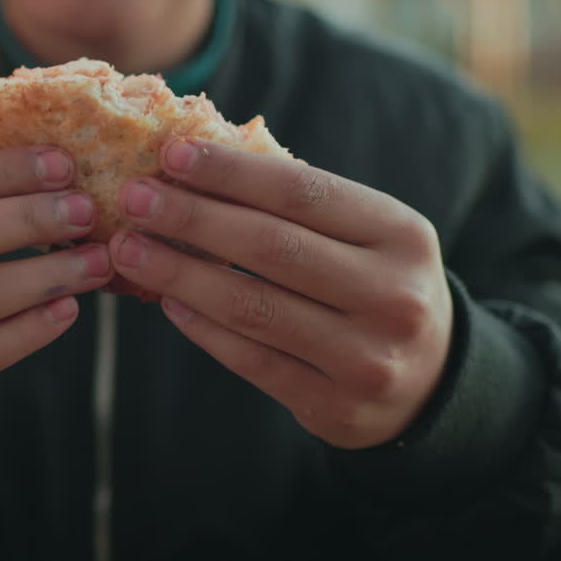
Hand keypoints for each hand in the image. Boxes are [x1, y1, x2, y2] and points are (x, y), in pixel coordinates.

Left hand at [109, 139, 452, 448]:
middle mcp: (393, 295)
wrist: (431, 384)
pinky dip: (202, 328)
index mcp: (402, 235)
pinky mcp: (335, 407)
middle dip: (192, 218)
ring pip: (252, 307)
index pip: (303, 192)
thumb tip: (191, 167)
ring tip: (129, 249)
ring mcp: (366, 357)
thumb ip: (299, 208)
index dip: (231, 173)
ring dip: (179, 274)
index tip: (170, 154)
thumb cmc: (373, 286)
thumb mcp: (365, 237)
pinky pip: (251, 360)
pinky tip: (166, 301)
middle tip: (133, 198)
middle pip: (271, 248)